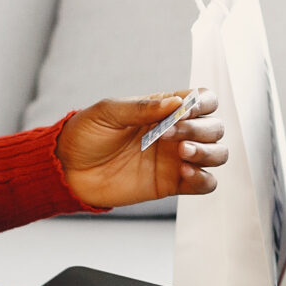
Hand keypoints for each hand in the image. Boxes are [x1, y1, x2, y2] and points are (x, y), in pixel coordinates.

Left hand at [58, 90, 226, 209]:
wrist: (68, 168)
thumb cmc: (86, 134)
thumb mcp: (109, 112)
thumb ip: (142, 108)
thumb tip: (176, 103)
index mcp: (164, 109)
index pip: (203, 101)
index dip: (205, 103)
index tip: (187, 110)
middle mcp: (176, 133)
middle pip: (215, 128)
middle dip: (202, 130)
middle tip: (171, 135)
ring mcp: (176, 159)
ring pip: (217, 154)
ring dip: (208, 153)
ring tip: (182, 153)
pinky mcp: (171, 184)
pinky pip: (205, 184)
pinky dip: (203, 179)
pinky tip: (184, 173)